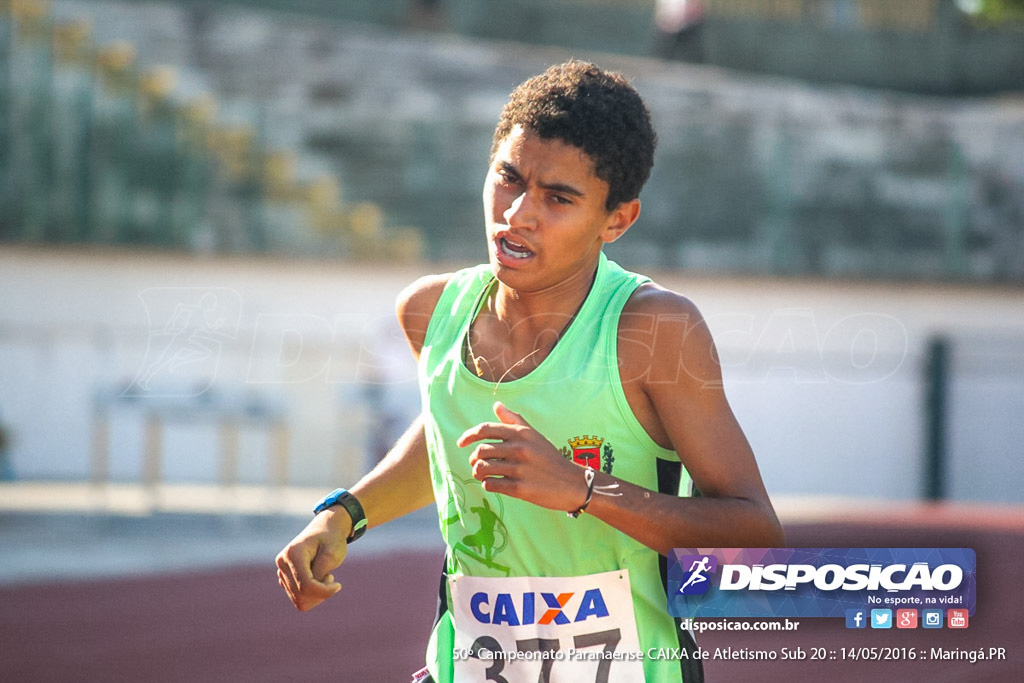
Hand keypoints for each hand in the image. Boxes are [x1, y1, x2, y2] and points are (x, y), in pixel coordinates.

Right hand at [275, 509, 349, 610]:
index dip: (324, 591)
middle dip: (320, 593)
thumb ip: (320, 572)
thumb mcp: (332, 554)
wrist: (326, 529)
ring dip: (316, 595)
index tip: (338, 585)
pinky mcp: (284, 578)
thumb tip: (308, 591)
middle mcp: (282, 563)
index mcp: (293, 553)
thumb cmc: (331, 539)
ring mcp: (281, 571)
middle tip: (331, 578)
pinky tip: (318, 580)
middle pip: (301, 595)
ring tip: (325, 577)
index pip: (306, 585)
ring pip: (298, 600)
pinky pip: (298, 598)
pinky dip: (312, 595)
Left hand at [457, 402, 587, 512]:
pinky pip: (491, 485)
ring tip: (482, 475)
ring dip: (477, 473)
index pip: (486, 429)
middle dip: (473, 458)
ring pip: (483, 468)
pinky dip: (487, 485)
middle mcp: (519, 449)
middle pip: (481, 450)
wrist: (571, 483)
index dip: (468, 435)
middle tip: (475, 464)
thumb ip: (514, 420)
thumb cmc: (549, 458)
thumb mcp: (534, 435)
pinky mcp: (520, 488)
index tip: (460, 443)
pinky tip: (493, 484)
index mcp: (521, 434)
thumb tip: (496, 405)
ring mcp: (519, 469)